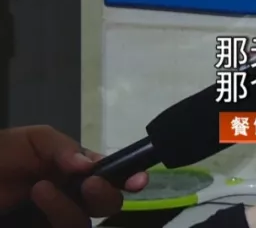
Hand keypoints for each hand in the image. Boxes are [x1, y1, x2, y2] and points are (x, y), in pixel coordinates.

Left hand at [0, 125, 148, 226]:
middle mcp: (74, 195)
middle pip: (107, 205)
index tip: (138, 181)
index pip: (113, 175)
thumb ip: (63, 147)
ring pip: (82, 223)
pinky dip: (55, 217)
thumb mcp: (35, 140)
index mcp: (80, 170)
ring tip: (40, 189)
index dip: (130, 179)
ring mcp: (57, 217)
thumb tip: (90, 165)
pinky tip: (36, 202)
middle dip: (104, 195)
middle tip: (89, 184)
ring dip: (67, 208)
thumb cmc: (4, 154)